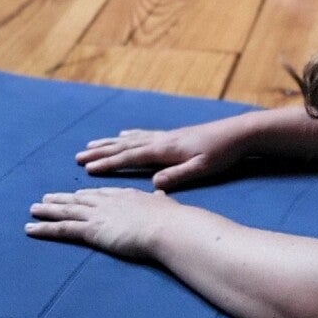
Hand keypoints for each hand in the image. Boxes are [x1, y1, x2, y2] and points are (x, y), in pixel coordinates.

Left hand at [26, 185, 177, 257]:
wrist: (165, 226)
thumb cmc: (170, 219)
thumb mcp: (165, 204)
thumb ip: (159, 200)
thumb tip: (161, 194)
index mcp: (126, 195)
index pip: (101, 194)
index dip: (86, 195)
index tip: (76, 194)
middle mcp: (108, 201)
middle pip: (79, 199)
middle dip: (62, 199)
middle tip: (47, 198)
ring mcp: (98, 215)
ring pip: (67, 211)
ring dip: (48, 211)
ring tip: (33, 210)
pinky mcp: (91, 230)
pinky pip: (62, 229)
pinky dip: (45, 228)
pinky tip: (30, 228)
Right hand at [76, 119, 247, 189]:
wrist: (239, 133)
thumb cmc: (222, 153)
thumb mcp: (201, 169)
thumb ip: (177, 176)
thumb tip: (153, 184)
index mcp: (165, 150)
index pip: (130, 157)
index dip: (108, 163)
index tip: (87, 168)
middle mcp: (161, 140)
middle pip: (125, 146)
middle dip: (101, 152)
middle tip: (78, 156)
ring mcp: (167, 136)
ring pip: (131, 139)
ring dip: (110, 143)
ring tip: (92, 144)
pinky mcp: (174, 136)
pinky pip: (143, 134)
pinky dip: (129, 135)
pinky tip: (124, 134)